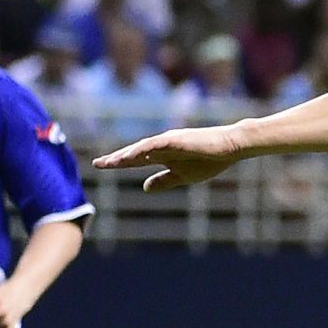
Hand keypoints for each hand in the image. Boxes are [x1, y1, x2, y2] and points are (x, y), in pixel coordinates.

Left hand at [92, 125, 243, 192]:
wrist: (230, 148)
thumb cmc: (209, 160)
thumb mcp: (182, 176)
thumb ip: (163, 180)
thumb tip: (144, 188)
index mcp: (162, 155)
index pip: (136, 160)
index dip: (119, 163)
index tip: (102, 166)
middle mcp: (161, 146)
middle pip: (134, 153)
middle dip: (116, 159)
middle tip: (97, 163)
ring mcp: (168, 141)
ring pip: (141, 149)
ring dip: (125, 155)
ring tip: (110, 162)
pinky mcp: (176, 139)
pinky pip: (155, 145)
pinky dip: (142, 150)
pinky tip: (131, 155)